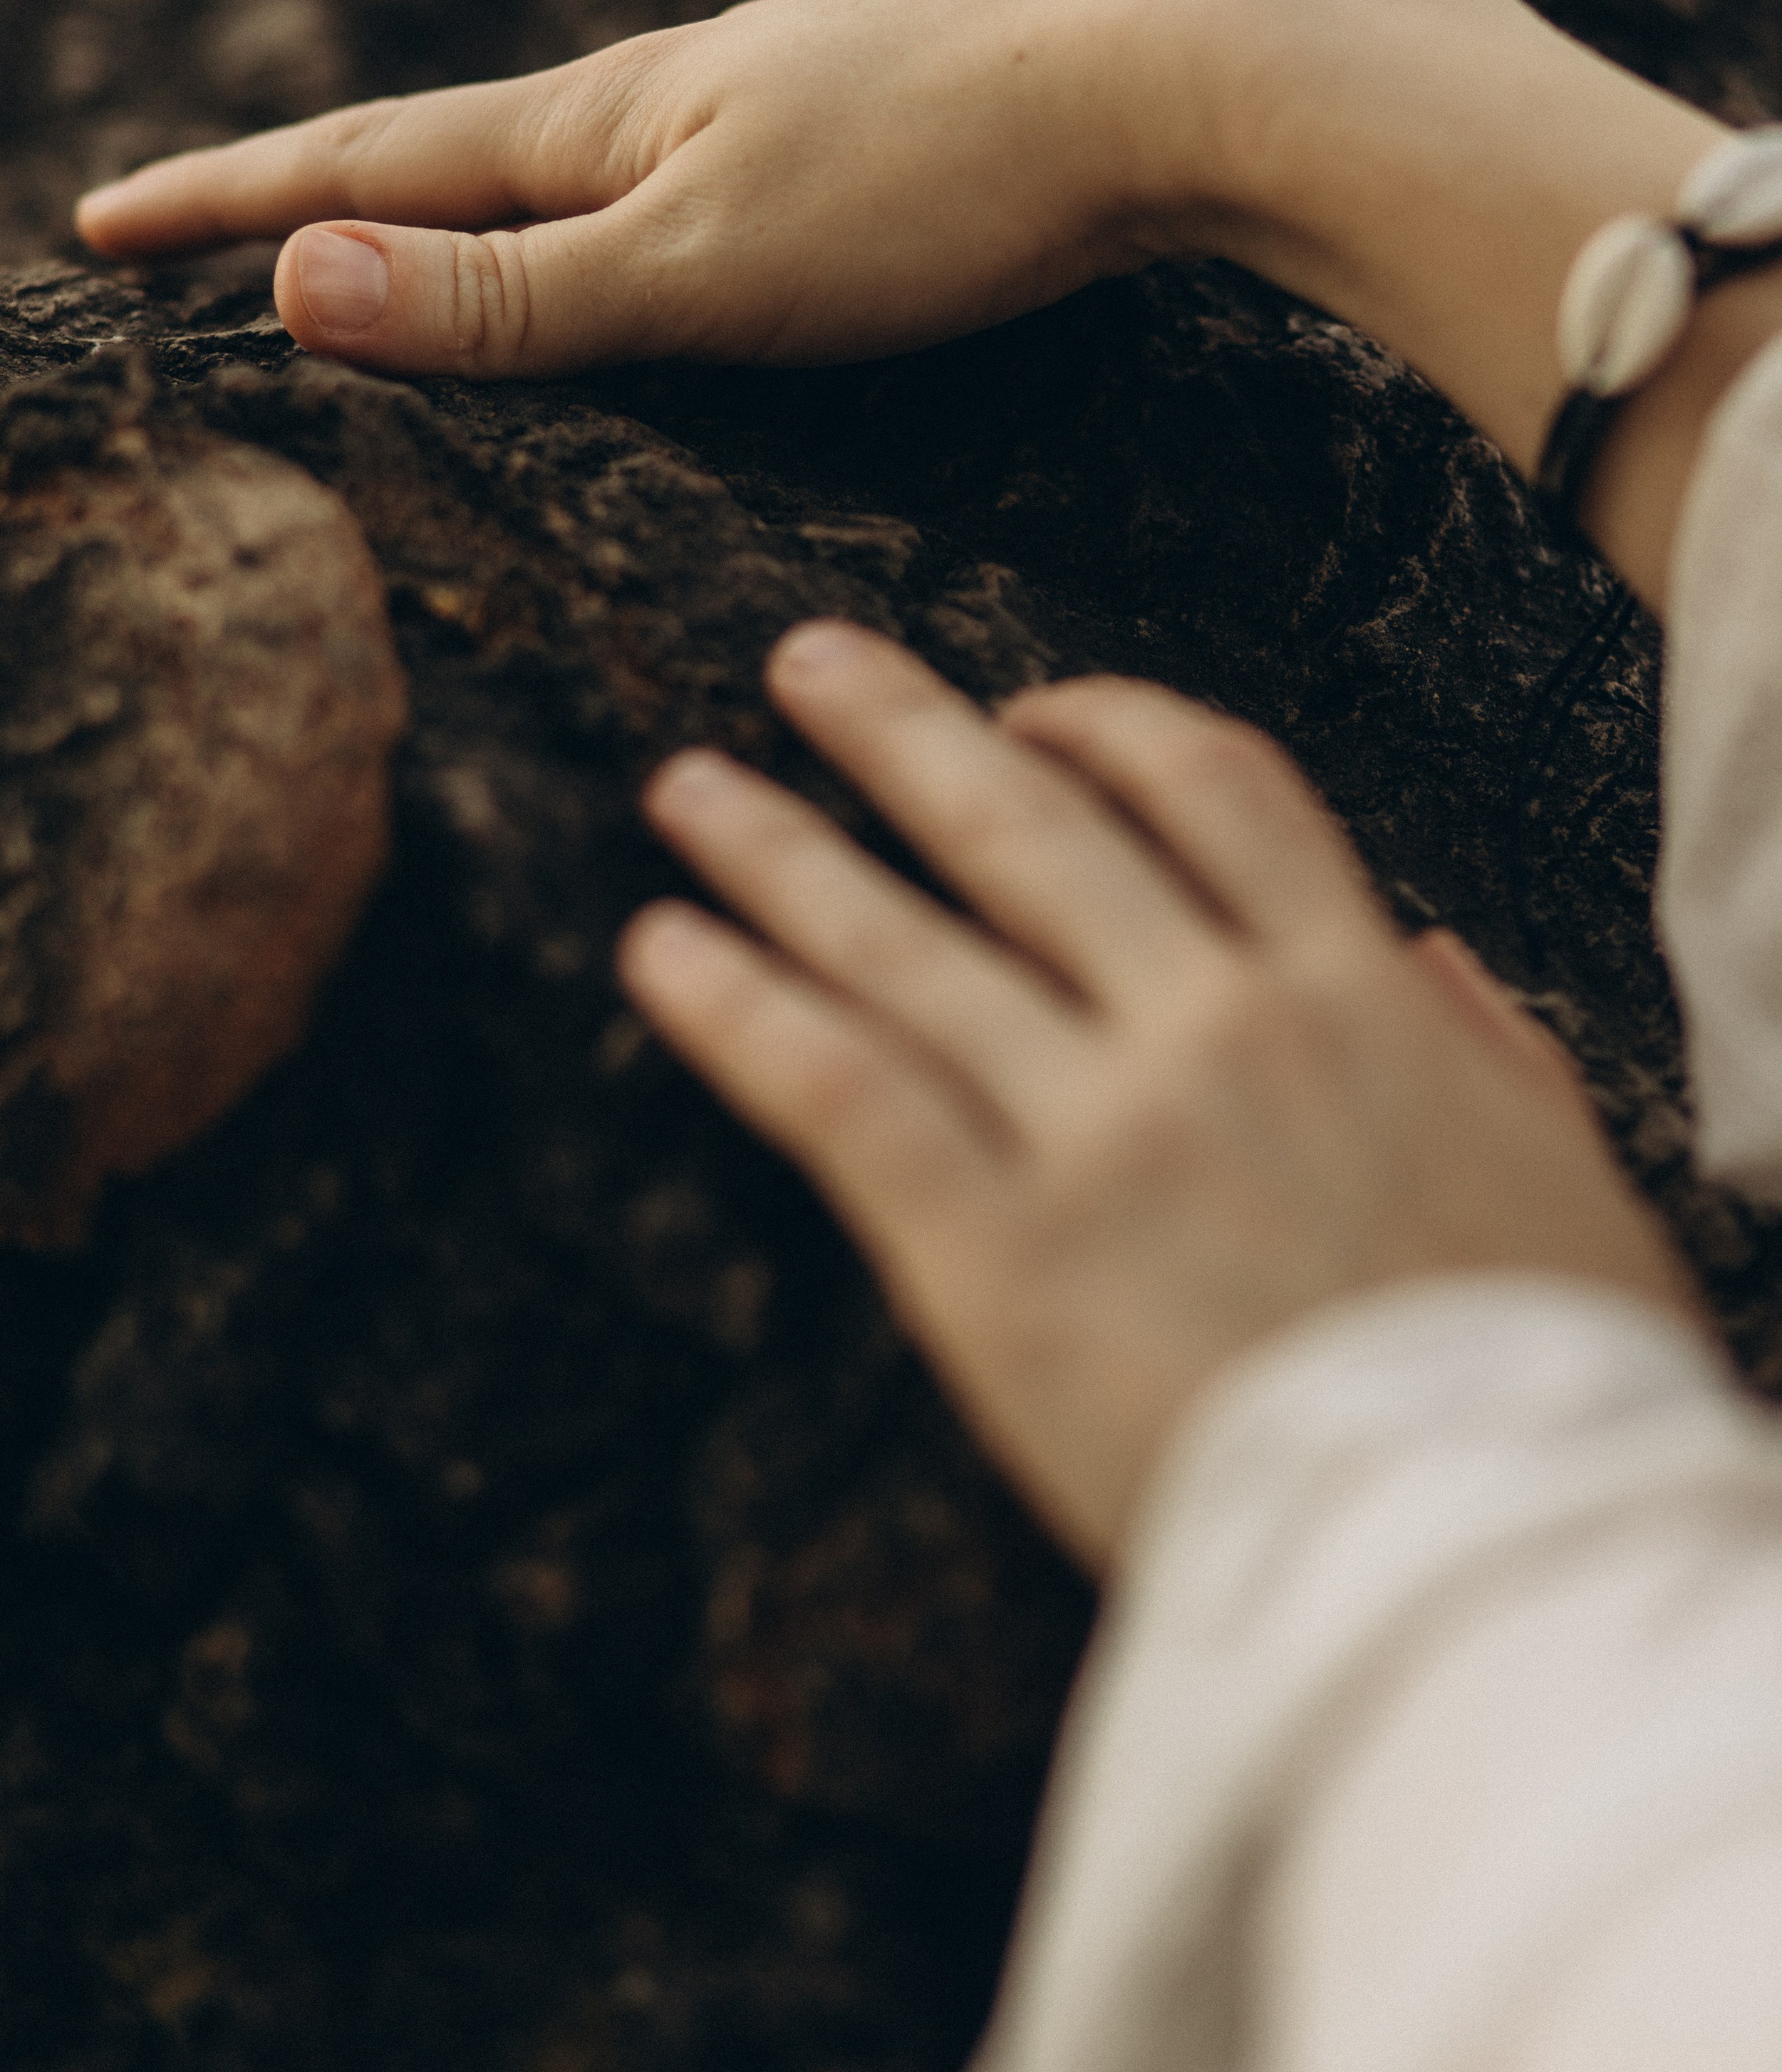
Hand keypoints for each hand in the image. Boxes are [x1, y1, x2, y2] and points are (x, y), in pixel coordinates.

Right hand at [74, 0, 1253, 378]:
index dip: (230, 201)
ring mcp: (778, 104)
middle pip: (460, 148)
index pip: (371, 163)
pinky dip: (608, 223)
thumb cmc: (944, 179)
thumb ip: (518, 293)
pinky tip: (650, 239)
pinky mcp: (871, 138)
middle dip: (325, 196)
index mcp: (612, 118)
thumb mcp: (705, 261)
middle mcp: (681, 92)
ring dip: (469, 205)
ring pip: (582, 165)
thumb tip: (301, 283)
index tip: (100, 224)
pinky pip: (688, 185)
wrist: (1180, 78)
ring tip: (404, 242)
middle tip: (213, 229)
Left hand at [617, 621, 1697, 1573]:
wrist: (1483, 1557)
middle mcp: (1209, 1027)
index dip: (1107, 723)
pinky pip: (844, 1094)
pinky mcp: (997, 1259)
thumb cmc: (1535, 1384)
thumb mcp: (1560, 1178)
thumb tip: (1425, 959)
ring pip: (906, 945)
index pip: (1213, 789)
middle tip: (803, 663)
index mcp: (1349, 994)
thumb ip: (1483, 1049)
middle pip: (1026, 829)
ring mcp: (1096, 1135)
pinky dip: (741, 1010)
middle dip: (902, 733)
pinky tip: (660, 949)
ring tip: (687, 786)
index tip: (1031, 706)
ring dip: (782, 849)